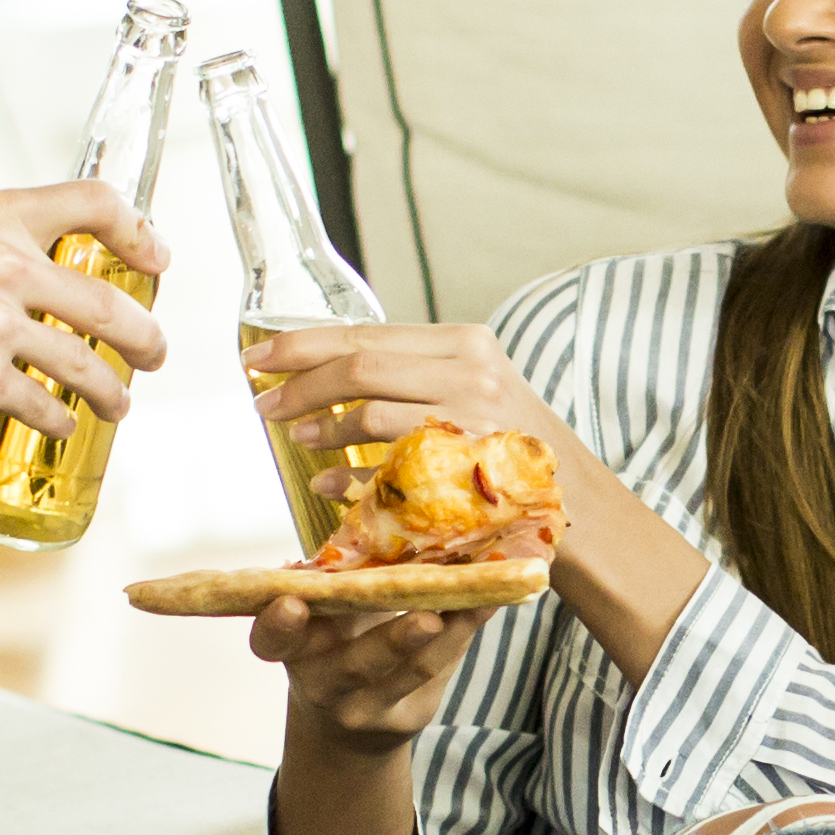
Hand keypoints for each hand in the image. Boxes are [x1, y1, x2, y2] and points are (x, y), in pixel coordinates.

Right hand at [0, 182, 172, 446]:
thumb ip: (4, 250)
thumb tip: (73, 279)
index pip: (96, 201)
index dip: (139, 231)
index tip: (157, 260)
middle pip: (109, 300)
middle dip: (147, 336)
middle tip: (155, 354)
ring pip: (87, 363)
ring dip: (114, 390)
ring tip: (119, 402)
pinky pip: (46, 406)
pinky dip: (62, 421)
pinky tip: (65, 427)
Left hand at [247, 318, 595, 478]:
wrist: (576, 501)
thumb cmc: (508, 445)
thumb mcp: (472, 387)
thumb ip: (413, 372)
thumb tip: (326, 367)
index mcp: (465, 341)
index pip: (366, 334)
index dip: (302, 344)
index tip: (257, 356)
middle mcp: (470, 370)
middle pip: (359, 365)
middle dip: (297, 382)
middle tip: (261, 402)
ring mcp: (470, 418)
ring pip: (369, 411)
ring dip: (320, 426)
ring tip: (295, 438)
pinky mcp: (467, 466)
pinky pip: (387, 467)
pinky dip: (347, 476)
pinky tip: (326, 485)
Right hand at [251, 588, 483, 747]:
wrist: (348, 727)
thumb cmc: (334, 645)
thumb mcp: (324, 615)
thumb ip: (335, 575)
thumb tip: (352, 495)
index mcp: (294, 650)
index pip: (272, 642)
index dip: (276, 625)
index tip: (290, 601)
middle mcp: (323, 684)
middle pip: (355, 665)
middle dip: (392, 641)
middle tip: (426, 615)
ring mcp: (365, 708)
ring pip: (410, 673)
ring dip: (447, 636)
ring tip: (474, 603)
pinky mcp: (405, 719)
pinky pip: (439, 673)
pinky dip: (463, 634)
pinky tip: (487, 603)